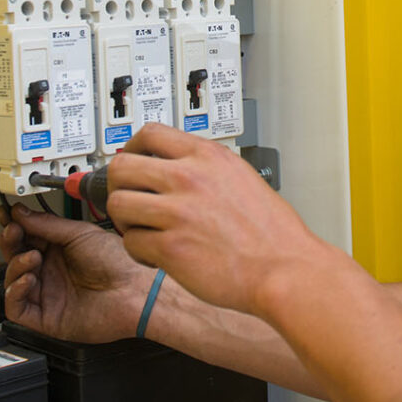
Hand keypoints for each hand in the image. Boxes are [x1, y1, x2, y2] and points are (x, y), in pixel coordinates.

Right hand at [0, 202, 152, 342]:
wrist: (133, 291)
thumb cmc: (118, 261)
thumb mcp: (80, 233)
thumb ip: (48, 225)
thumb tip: (22, 213)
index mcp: (61, 249)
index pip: (28, 236)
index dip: (15, 226)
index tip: (4, 214)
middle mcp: (53, 271)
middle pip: (17, 256)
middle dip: (10, 242)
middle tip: (12, 231)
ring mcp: (48, 294)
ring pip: (13, 281)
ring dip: (16, 265)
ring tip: (32, 256)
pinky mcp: (45, 317)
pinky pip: (17, 308)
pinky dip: (16, 292)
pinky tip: (29, 278)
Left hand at [107, 124, 325, 316]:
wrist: (284, 267)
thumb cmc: (272, 231)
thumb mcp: (241, 176)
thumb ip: (207, 167)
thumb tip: (178, 166)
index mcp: (208, 156)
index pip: (149, 134)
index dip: (132, 148)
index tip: (131, 159)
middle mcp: (189, 178)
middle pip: (122, 166)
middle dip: (117, 185)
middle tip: (127, 198)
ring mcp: (177, 212)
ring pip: (118, 204)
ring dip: (124, 220)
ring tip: (141, 230)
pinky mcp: (170, 247)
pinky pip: (131, 243)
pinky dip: (139, 251)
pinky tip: (157, 254)